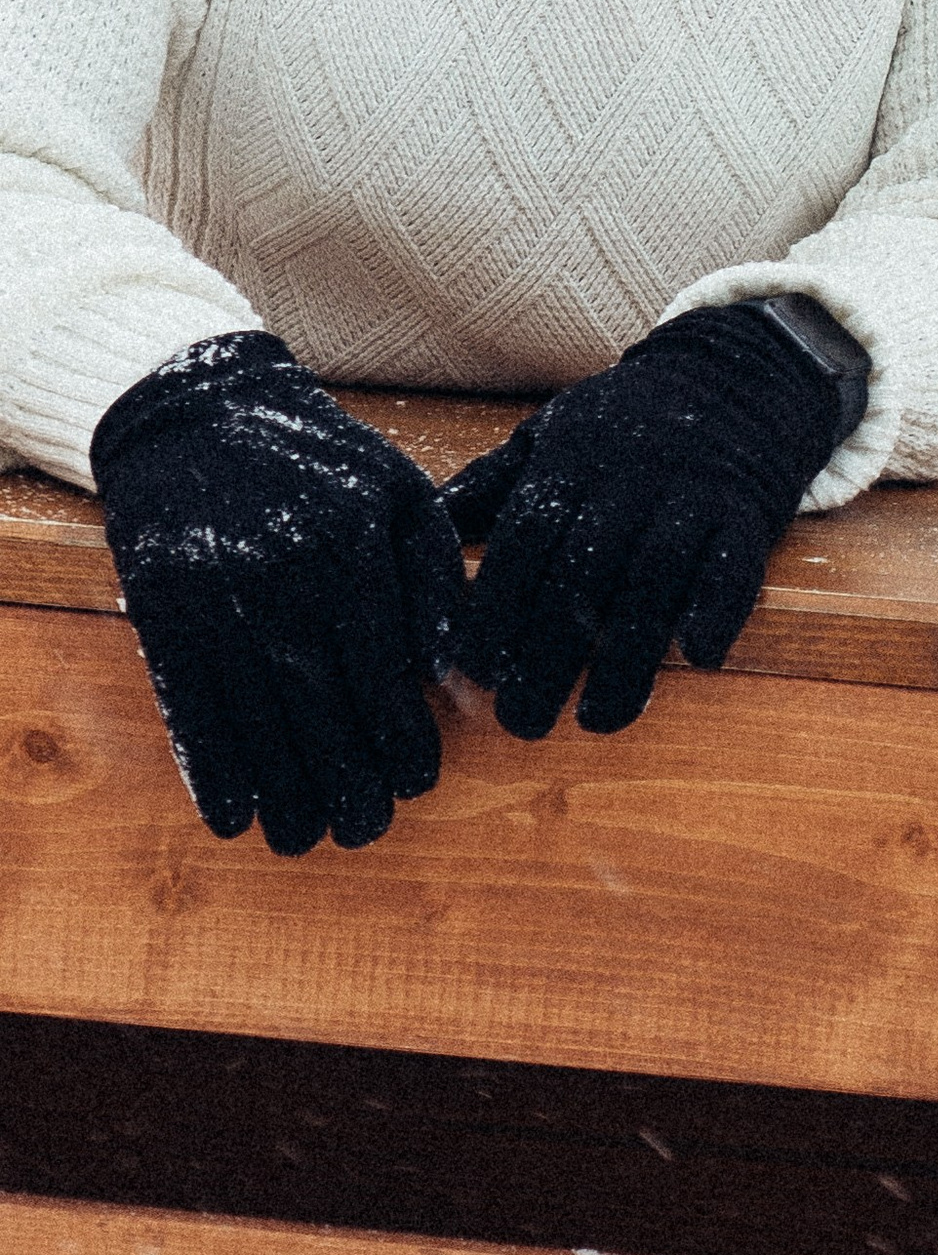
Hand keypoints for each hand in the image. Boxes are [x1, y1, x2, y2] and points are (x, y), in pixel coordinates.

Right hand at [90, 331, 466, 858]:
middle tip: (368, 829)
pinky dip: (211, 768)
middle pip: (320, 705)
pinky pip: (190, 707)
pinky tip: (234, 816)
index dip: (401, 733)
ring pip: (257, 719)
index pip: (383, 663)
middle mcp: (284, 575)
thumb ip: (433, 571)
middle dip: (348, 779)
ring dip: (282, 791)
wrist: (199, 416)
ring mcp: (217, 597)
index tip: (420, 782)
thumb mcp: (396, 489)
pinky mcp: (163, 613)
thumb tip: (458, 664)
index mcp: (350, 542)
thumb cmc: (319, 462)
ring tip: (307, 838)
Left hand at [442, 302, 853, 737]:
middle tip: (522, 722)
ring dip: (625, 660)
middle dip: (546, 659)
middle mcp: (625, 485)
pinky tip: (694, 658)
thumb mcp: (549, 435)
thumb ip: (490, 486)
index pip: (520, 548)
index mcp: (568, 468)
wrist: (731, 374)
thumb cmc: (623, 422)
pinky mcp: (743, 516)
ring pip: (651, 588)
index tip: (471, 678)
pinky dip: (715, 612)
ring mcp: (688, 500)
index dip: (493, 615)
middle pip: (577, 581)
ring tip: (596, 719)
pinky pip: (730, 569)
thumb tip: (421, 525)